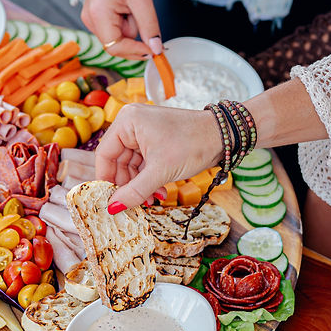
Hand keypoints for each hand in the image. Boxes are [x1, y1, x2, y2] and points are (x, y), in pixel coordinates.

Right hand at [82, 0, 163, 59]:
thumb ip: (149, 25)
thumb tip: (156, 48)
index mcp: (98, 14)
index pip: (115, 47)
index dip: (136, 52)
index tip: (155, 49)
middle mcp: (90, 20)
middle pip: (118, 44)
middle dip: (134, 33)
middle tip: (140, 11)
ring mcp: (91, 20)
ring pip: (119, 37)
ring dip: (131, 26)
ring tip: (131, 4)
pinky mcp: (96, 19)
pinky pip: (116, 30)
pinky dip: (125, 22)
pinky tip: (125, 6)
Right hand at [95, 104, 221, 210]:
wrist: (225, 135)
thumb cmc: (193, 144)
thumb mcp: (161, 171)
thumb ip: (134, 191)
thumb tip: (112, 208)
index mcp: (127, 122)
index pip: (105, 154)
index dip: (106, 179)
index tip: (109, 200)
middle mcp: (131, 123)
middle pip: (118, 160)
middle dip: (127, 184)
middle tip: (133, 204)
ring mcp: (144, 131)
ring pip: (132, 164)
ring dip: (140, 184)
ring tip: (151, 200)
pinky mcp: (155, 139)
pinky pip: (144, 161)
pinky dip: (149, 177)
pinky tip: (158, 191)